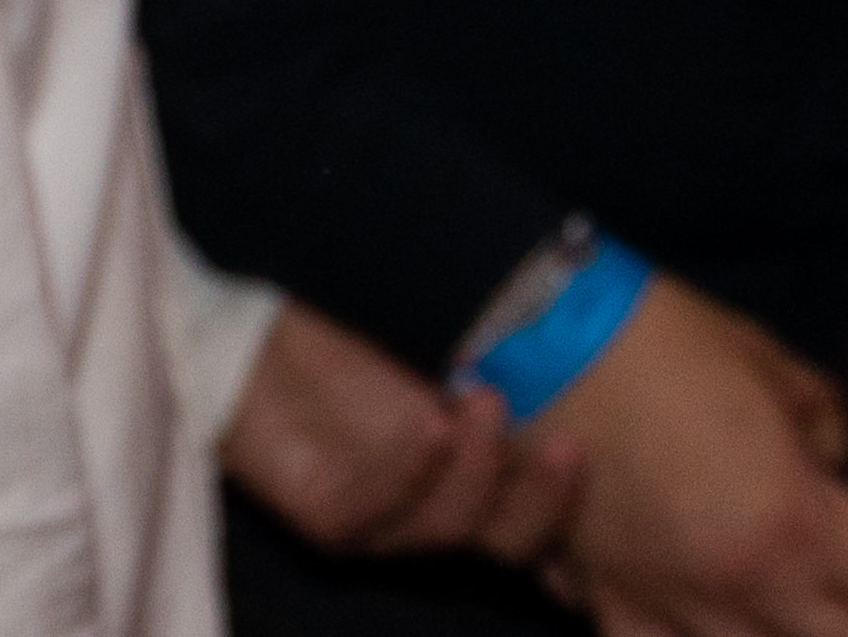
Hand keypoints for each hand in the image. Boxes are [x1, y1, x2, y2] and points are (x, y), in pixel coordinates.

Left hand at [227, 297, 585, 563]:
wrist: (245, 308)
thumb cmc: (348, 318)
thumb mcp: (439, 333)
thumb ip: (503, 358)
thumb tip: (588, 363)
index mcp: (468, 474)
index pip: (535, 515)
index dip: (572, 511)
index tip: (603, 467)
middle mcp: (428, 506)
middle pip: (506, 539)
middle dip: (545, 502)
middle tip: (569, 447)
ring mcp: (374, 519)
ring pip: (447, 529)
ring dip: (476, 471)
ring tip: (483, 401)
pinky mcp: (318, 513)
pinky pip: (373, 513)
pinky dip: (409, 470)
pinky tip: (430, 426)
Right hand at [542, 273, 847, 636]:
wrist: (537, 335)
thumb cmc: (664, 340)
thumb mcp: (776, 369)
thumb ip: (824, 430)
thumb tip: (832, 464)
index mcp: (803, 523)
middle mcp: (751, 585)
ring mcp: (678, 605)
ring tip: (810, 624)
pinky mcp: (612, 603)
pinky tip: (716, 635)